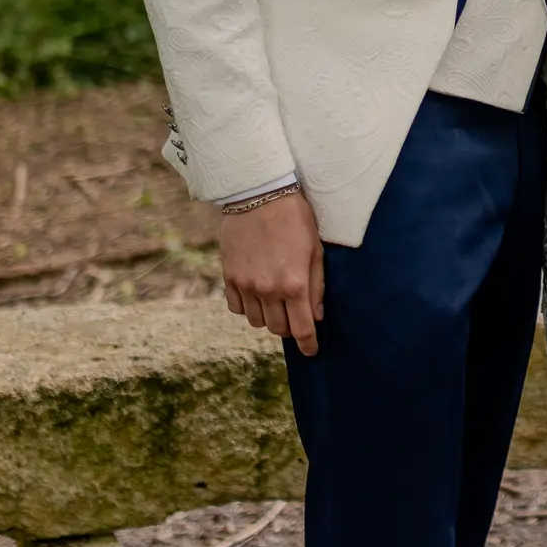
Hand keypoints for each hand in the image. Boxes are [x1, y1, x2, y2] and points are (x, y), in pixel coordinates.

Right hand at [219, 189, 324, 356]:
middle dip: (290, 328)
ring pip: (256, 321)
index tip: (312, 351)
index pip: (301, 329)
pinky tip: (257, 295)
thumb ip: (316, 286)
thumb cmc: (294, 218)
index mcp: (294, 284)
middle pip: (278, 328)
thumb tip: (316, 316)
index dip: (308, 345)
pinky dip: (248, 308)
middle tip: (296, 317)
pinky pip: (237, 307)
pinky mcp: (229, 276)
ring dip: (269, 318)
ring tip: (277, 304)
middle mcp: (268, 289)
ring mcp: (246, 285)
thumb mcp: (315, 250)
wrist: (258, 194)